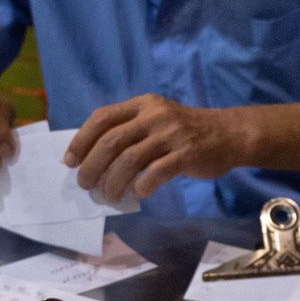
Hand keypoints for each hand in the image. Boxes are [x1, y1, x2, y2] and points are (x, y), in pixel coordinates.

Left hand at [65, 94, 244, 201]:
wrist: (229, 134)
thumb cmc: (186, 131)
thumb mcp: (157, 118)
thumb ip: (130, 131)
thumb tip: (93, 159)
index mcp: (142, 104)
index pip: (102, 118)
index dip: (81, 140)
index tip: (70, 161)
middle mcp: (154, 116)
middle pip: (111, 142)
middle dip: (91, 166)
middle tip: (84, 184)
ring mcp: (171, 134)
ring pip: (128, 160)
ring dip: (112, 182)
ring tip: (107, 196)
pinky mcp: (186, 154)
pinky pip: (155, 174)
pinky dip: (140, 188)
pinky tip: (136, 195)